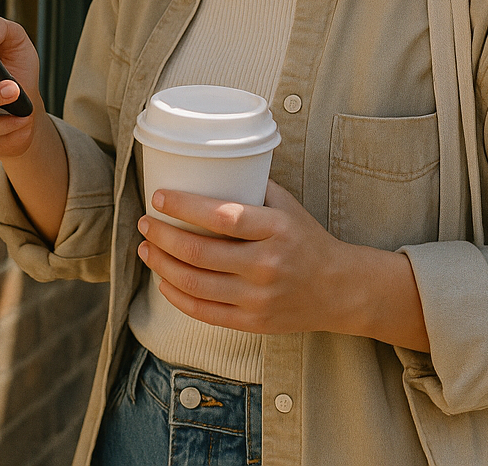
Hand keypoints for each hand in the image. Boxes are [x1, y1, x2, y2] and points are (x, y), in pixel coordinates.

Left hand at [136, 182, 429, 350]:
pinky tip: (163, 280)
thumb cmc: (307, 240)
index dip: (184, 207)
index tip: (158, 198)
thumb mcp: (287, 207)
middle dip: (162, 236)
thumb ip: (250, 188)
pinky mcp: (253, 322)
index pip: (222, 217)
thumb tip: (205, 166)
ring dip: (162, 265)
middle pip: (199, 252)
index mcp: (275, 229)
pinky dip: (176, 296)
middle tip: (145, 223)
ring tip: (146, 249)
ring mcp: (259, 297)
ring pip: (195, 283)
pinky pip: (204, 312)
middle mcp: (266, 265)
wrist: (341, 289)